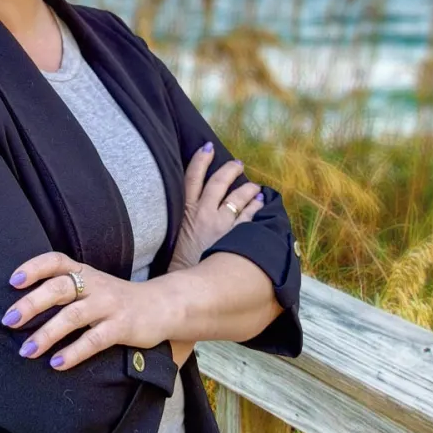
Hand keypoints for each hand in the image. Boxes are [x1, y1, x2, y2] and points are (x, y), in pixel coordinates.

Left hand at [3, 251, 171, 370]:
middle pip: (58, 288)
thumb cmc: (114, 298)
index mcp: (83, 271)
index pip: (55, 261)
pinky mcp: (122, 327)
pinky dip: (74, 352)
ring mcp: (108, 305)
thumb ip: (62, 287)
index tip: (13, 281)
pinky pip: (94, 340)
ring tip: (26, 350)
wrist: (162, 306)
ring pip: (72, 316)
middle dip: (31, 304)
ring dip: (46, 334)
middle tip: (9, 321)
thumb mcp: (90, 284)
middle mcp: (94, 284)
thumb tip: (20, 305)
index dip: (33, 268)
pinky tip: (57, 363)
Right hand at [170, 141, 263, 271]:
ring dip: (246, 188)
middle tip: (237, 164)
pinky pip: (249, 217)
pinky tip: (261, 202)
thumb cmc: (178, 265)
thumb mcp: (170, 240)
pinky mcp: (235, 237)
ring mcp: (220, 224)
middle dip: (228, 170)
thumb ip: (180, 226)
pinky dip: (256, 207)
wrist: (188, 284)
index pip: (191, 178)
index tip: (207, 148)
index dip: (199, 160)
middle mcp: (203, 213)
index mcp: (184, 212)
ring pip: (236, 198)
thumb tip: (186, 220)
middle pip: (217, 183)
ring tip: (254, 185)